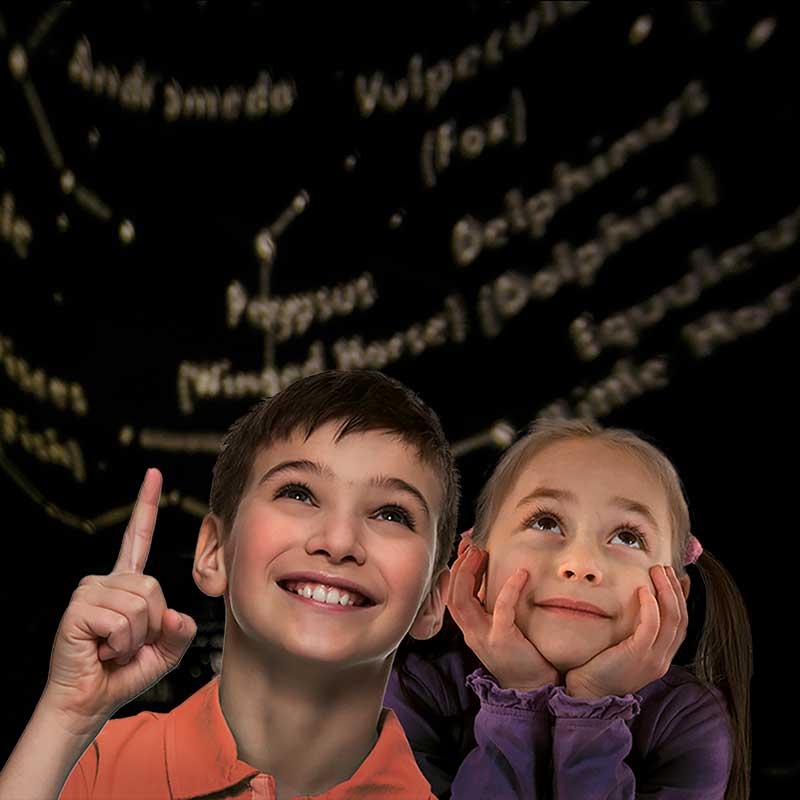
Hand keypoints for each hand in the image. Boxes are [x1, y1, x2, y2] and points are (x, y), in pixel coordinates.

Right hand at [42, 469, 196, 735]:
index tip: (153, 473)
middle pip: (154, 587)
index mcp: (126, 583)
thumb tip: (177, 616)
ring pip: (141, 605)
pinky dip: (120, 645)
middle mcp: (106, 580)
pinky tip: (100, 651)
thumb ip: (181, 631)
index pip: (137, 536)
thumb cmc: (124, 674)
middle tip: (126, 644)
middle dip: (151, 624)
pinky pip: (122, 622)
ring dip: (135, 638)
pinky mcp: (78, 608)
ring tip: (112, 648)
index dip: (146, 505)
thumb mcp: (165, 651)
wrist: (89, 703)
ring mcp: (89, 591)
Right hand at [447, 538, 558, 691]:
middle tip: (473, 548)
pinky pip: (501, 610)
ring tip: (481, 554)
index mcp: (470, 629)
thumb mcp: (500, 629)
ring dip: (470, 575)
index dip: (456, 570)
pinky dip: (509, 589)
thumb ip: (492, 609)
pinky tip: (521, 574)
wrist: (532, 690)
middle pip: (452, 596)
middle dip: (459, 568)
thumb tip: (492, 578)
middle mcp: (471, 633)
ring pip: (463, 602)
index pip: (452, 596)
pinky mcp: (503, 641)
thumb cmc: (521, 656)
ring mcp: (484, 637)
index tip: (466, 549)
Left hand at [565, 564, 687, 698]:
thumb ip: (632, 634)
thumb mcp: (622, 650)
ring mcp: (653, 659)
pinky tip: (643, 590)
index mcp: (660, 658)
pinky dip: (651, 606)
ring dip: (666, 591)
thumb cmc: (596, 668)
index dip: (682, 599)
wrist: (586, 693)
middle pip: (681, 619)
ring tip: (656, 571)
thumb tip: (631, 609)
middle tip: (665, 568)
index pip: (681, 625)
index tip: (679, 578)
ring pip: (671, 619)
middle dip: (675, 590)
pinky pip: (651, 626)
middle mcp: (662, 660)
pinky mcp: (637, 655)